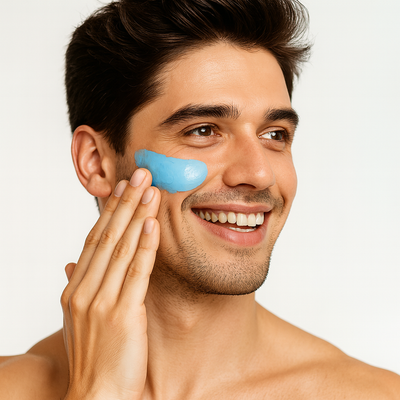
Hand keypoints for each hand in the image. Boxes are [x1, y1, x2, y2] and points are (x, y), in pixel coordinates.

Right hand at [61, 169, 160, 399]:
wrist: (96, 397)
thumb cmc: (94, 356)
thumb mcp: (78, 319)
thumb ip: (77, 288)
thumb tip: (71, 264)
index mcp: (76, 289)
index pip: (94, 240)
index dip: (109, 212)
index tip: (122, 188)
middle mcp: (84, 290)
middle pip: (107, 236)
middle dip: (124, 202)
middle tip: (139, 174)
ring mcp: (101, 302)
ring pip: (120, 248)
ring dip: (136, 215)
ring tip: (150, 189)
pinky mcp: (122, 314)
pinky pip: (136, 272)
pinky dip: (144, 246)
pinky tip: (152, 224)